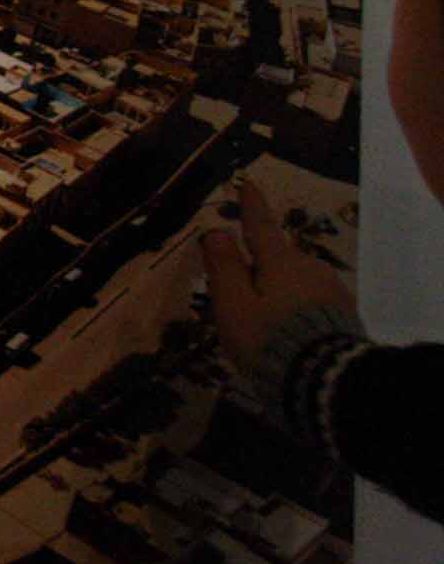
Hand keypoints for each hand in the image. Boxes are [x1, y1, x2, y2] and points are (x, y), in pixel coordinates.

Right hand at [198, 179, 353, 376]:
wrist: (327, 379)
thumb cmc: (269, 337)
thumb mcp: (234, 306)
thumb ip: (224, 267)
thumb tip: (218, 231)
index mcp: (279, 262)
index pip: (260, 226)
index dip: (252, 206)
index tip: (249, 184)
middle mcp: (309, 268)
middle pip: (278, 260)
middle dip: (261, 269)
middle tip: (243, 299)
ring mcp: (331, 291)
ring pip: (297, 282)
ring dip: (280, 293)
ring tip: (266, 326)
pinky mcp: (345, 315)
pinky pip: (313, 303)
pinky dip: (298, 310)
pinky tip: (290, 334)